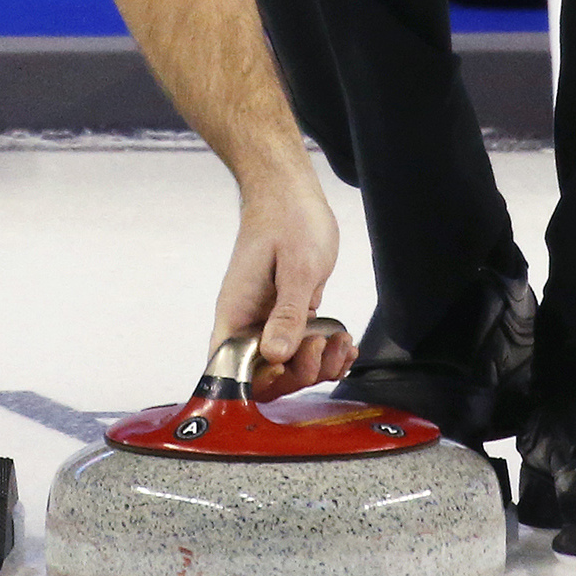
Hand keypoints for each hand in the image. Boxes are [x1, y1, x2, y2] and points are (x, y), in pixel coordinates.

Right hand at [209, 184, 354, 400]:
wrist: (289, 191)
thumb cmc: (289, 219)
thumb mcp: (297, 267)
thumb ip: (287, 313)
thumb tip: (275, 356)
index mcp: (236, 314)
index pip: (230, 370)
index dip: (257, 383)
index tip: (288, 369)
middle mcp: (248, 324)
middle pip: (264, 376)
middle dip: (299, 373)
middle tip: (322, 344)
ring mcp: (268, 321)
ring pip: (288, 366)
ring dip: (319, 365)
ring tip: (342, 341)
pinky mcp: (289, 316)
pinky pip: (303, 349)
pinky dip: (327, 354)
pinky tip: (345, 343)